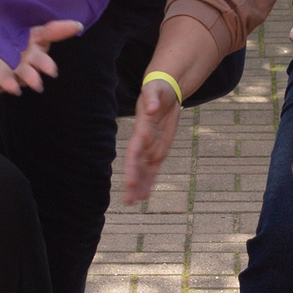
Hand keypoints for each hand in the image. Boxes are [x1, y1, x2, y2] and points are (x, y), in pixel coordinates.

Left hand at [0, 20, 82, 104]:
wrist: (3, 58)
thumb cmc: (25, 47)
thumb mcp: (39, 35)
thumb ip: (56, 30)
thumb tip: (79, 24)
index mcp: (33, 57)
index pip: (42, 60)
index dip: (46, 65)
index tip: (52, 71)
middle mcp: (21, 69)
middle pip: (27, 73)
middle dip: (31, 78)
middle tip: (36, 84)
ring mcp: (7, 76)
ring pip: (8, 81)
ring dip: (9, 85)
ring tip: (11, 88)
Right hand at [121, 71, 184, 204]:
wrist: (165, 91)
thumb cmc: (158, 89)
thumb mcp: (155, 89)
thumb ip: (152, 98)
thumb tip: (151, 109)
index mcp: (141, 129)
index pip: (134, 152)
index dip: (131, 168)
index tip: (129, 182)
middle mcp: (143, 141)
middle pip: (136, 165)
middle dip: (132, 182)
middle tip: (128, 201)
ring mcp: (151, 146)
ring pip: (143, 170)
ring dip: (139, 186)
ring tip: (134, 203)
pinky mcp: (160, 149)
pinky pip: (154, 168)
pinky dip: (150, 181)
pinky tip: (146, 194)